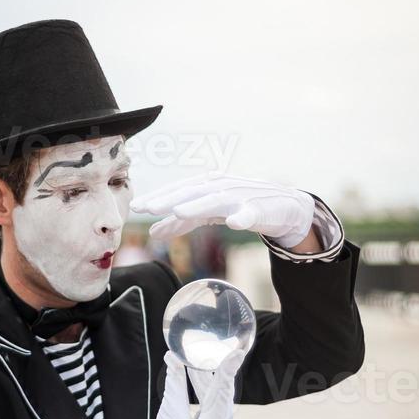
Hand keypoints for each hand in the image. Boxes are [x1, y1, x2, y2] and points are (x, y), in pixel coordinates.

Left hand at [131, 172, 314, 249]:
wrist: (283, 205)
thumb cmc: (241, 206)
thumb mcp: (208, 213)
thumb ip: (183, 222)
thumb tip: (153, 232)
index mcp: (206, 186)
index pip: (178, 191)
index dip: (158, 198)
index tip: (136, 207)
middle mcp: (220, 187)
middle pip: (190, 193)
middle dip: (168, 199)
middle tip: (146, 208)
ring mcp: (240, 197)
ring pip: (216, 201)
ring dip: (198, 206)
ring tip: (179, 212)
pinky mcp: (259, 209)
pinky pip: (251, 214)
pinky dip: (243, 216)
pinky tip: (236, 222)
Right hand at [131, 348, 245, 418]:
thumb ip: (175, 389)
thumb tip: (174, 361)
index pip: (221, 396)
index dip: (227, 371)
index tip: (236, 352)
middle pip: (221, 398)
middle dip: (213, 373)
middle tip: (208, 349)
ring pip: (217, 403)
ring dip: (206, 383)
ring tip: (195, 362)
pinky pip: (214, 412)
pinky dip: (205, 397)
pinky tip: (198, 381)